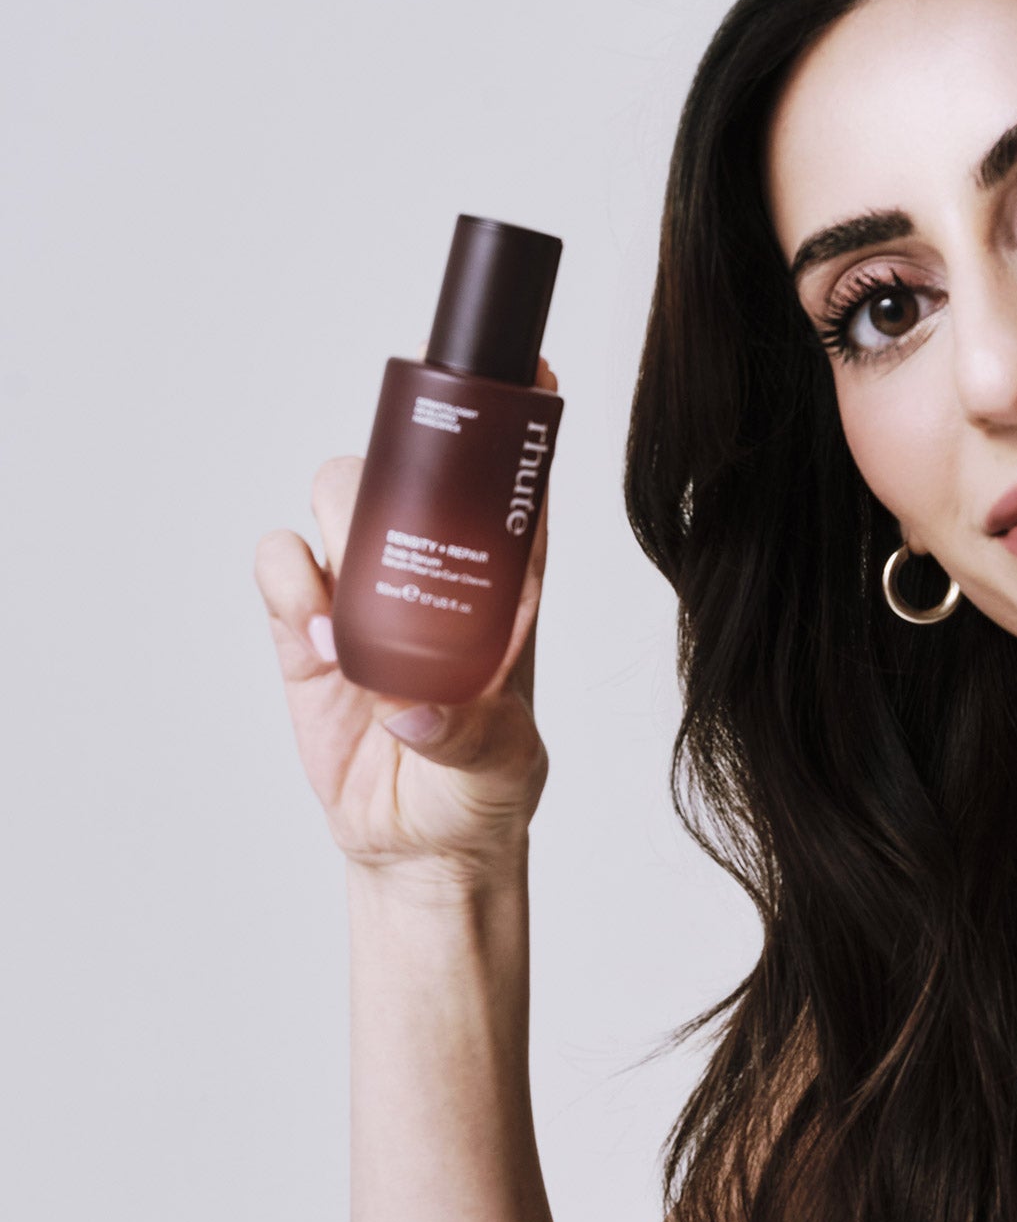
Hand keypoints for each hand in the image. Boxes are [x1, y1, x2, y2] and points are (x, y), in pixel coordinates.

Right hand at [253, 360, 557, 885]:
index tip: (532, 376)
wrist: (413, 845)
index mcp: (502, 590)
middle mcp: (431, 575)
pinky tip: (314, 630)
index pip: (515, 494)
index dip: (519, 433)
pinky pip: (280, 564)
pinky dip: (286, 579)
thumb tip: (417, 708)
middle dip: (399, 473)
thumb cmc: (479, 791)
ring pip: (340, 501)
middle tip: (394, 529)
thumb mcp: (499, 764)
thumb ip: (468, 733)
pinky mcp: (303, 629)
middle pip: (408, 471)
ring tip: (349, 610)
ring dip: (339, 527)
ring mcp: (363, 594)